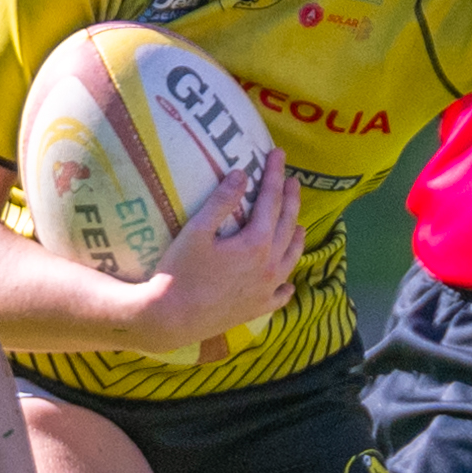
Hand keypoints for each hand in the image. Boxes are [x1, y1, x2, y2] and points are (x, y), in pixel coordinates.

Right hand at [135, 151, 299, 354]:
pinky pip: (280, 295)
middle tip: (292, 180)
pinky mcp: (258, 308)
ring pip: (291, 258)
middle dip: (290, 199)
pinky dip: (287, 285)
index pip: (271, 200)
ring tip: (300, 225)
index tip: (278, 154)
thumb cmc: (179, 272)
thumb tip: (241, 174)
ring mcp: (267, 290)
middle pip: (287, 225)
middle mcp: (270, 266)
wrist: (172, 318)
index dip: (274, 175)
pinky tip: (287, 283)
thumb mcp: (197, 231)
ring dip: (296, 237)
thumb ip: (221, 201)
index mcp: (257, 243)